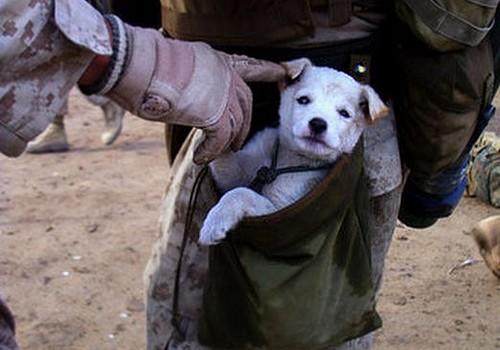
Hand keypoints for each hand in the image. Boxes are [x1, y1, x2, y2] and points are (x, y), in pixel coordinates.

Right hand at [81, 16, 285, 163]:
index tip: (283, 72)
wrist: (136, 65)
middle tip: (237, 140)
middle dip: (243, 123)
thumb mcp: (176, 68)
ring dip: (229, 141)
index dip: (267, 70)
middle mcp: (224, 74)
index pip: (250, 66)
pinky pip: (220, 139)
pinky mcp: (214, 113)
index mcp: (216, 60)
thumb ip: (192, 81)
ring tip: (219, 152)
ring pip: (236, 124)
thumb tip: (188, 97)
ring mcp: (222, 93)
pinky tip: (201, 158)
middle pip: (245, 102)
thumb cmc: (145, 66)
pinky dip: (212, 152)